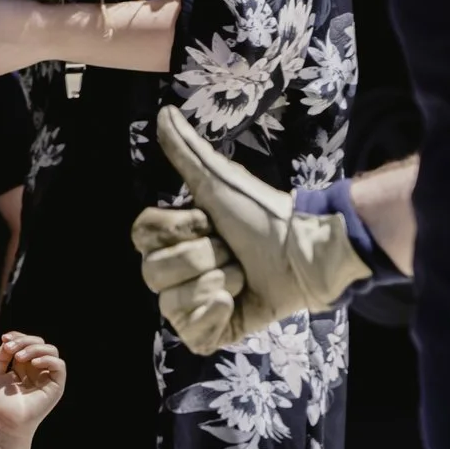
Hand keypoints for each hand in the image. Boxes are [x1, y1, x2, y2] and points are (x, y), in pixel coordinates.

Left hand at [0, 332, 64, 439]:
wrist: (5, 424)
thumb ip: (2, 355)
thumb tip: (10, 340)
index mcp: (24, 366)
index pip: (27, 343)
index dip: (18, 337)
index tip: (5, 339)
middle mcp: (38, 369)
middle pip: (39, 343)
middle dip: (24, 341)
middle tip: (10, 349)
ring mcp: (47, 377)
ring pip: (51, 350)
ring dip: (34, 348)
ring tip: (19, 357)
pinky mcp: (56, 386)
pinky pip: (59, 365)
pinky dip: (47, 359)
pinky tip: (33, 363)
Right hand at [137, 107, 370, 352]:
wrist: (306, 252)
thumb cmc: (265, 215)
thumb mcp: (220, 182)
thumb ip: (187, 152)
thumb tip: (164, 112)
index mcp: (175, 238)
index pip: (143, 239)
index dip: (177, 230)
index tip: (209, 220)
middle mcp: (178, 273)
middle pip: (155, 274)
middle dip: (203, 258)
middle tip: (233, 250)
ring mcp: (194, 305)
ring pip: (173, 305)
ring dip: (216, 283)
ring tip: (244, 275)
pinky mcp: (214, 333)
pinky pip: (193, 335)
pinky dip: (216, 316)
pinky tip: (237, 301)